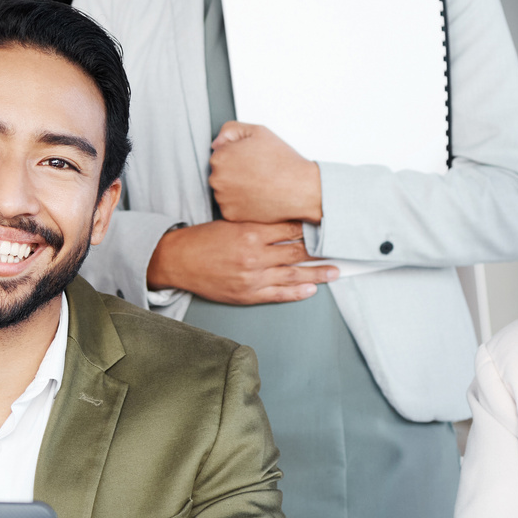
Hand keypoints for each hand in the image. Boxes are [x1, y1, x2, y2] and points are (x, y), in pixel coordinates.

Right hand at [148, 220, 337, 305]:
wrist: (177, 261)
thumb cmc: (203, 240)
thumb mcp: (231, 223)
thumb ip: (258, 224)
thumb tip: (286, 224)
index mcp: (250, 233)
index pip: (290, 229)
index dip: (311, 228)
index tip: (327, 226)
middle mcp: (254, 256)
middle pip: (297, 252)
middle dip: (320, 251)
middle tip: (340, 248)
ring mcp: (252, 278)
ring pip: (293, 275)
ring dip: (317, 274)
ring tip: (335, 272)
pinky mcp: (247, 294)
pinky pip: (278, 295)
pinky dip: (297, 293)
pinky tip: (311, 289)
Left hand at [207, 123, 322, 223]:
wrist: (300, 189)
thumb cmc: (283, 162)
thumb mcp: (258, 132)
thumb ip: (231, 130)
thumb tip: (216, 143)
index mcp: (220, 157)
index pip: (220, 154)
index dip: (238, 156)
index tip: (252, 160)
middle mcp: (217, 178)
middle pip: (220, 173)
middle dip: (234, 172)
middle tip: (257, 172)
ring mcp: (223, 198)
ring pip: (224, 191)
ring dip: (235, 189)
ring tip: (258, 185)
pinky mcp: (230, 215)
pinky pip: (230, 207)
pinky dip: (240, 204)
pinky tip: (256, 197)